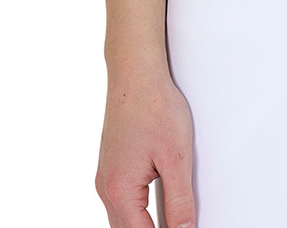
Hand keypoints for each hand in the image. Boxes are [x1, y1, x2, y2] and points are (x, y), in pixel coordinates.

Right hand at [95, 67, 196, 227]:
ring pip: (123, 218)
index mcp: (120, 190)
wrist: (136, 73)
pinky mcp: (111, 166)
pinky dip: (138, 210)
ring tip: (171, 218)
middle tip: (179, 224)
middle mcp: (106, 187)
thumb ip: (180, 200)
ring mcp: (106, 176)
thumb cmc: (154, 105)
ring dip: (144, 223)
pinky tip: (156, 205)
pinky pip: (122, 200)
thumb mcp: (177, 157)